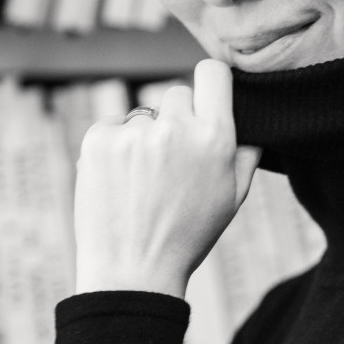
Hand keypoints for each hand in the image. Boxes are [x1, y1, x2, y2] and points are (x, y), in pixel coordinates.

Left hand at [74, 59, 259, 296]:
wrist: (133, 271)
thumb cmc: (187, 237)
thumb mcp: (233, 198)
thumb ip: (245, 151)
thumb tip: (245, 116)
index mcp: (215, 138)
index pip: (212, 73)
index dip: (209, 83)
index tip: (204, 98)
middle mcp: (175, 127)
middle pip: (176, 93)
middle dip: (176, 119)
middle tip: (171, 162)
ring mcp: (134, 132)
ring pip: (143, 115)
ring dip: (144, 137)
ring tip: (142, 183)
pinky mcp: (98, 140)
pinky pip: (112, 126)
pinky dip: (114, 147)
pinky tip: (121, 182)